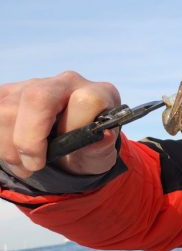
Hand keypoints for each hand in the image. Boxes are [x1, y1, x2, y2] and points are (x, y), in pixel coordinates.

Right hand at [0, 71, 120, 178]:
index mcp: (97, 94)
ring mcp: (33, 84)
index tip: (67, 151)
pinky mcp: (8, 93)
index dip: (72, 128)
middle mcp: (66, 83)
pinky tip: (12, 154)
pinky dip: (0, 140)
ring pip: (6, 108)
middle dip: (28, 139)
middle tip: (33, 166)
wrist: (70, 150)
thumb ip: (102, 148)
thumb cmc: (88, 150)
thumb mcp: (100, 156)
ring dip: (9, 147)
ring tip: (24, 166)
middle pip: (37, 97)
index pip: (85, 100)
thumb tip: (103, 135)